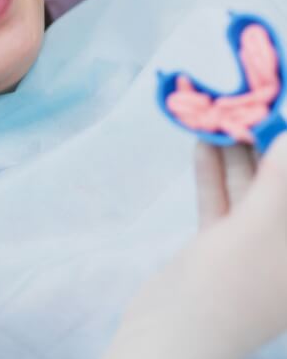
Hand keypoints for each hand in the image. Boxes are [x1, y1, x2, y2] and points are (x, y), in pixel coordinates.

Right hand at [104, 135, 286, 358]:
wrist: (168, 335)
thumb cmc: (229, 286)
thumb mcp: (261, 228)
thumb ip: (281, 178)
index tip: (280, 114)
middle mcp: (285, 247)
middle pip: (283, 184)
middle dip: (267, 144)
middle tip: (250, 106)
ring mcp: (252, 247)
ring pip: (252, 189)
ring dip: (237, 154)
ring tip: (224, 115)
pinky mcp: (219, 246)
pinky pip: (222, 202)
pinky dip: (213, 175)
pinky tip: (202, 144)